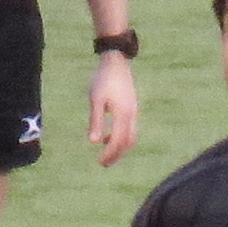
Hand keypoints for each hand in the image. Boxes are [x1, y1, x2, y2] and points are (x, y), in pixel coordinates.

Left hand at [89, 50, 138, 166]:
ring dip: (119, 147)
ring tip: (106, 154)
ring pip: (131, 136)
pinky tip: (107, 136)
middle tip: (103, 164)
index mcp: (123, 114)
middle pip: (128, 142)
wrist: (116, 62)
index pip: (118, 141)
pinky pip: (130, 128)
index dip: (110, 154)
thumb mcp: (96, 99)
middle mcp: (132, 115)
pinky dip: (121, 137)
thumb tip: (94, 142)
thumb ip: (96, 121)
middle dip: (116, 154)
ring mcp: (134, 111)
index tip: (100, 162)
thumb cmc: (103, 79)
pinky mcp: (132, 108)